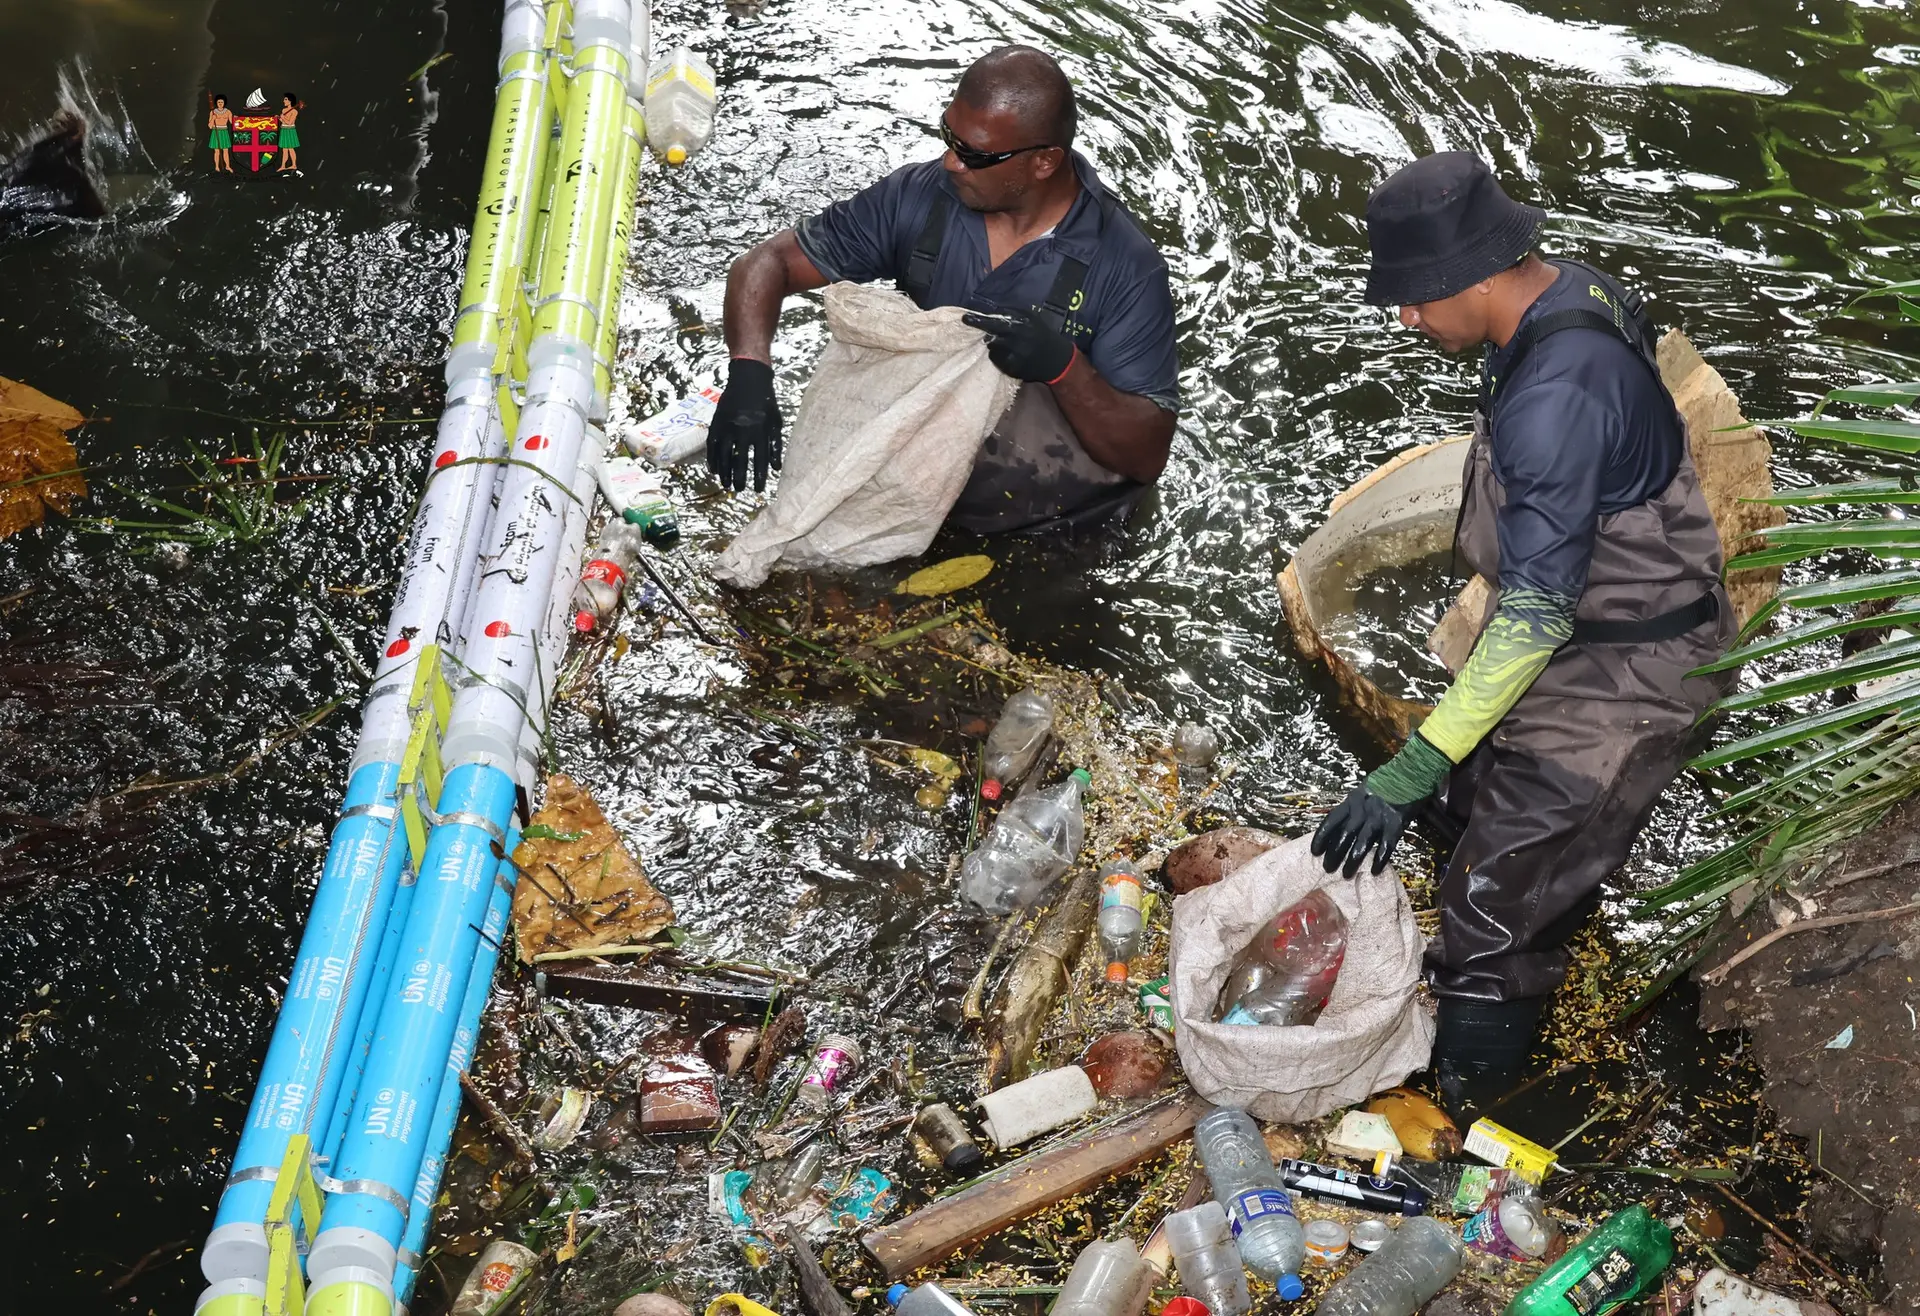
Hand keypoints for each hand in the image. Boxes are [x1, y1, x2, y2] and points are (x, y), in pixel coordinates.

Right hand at [708, 357, 782, 492]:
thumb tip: (776, 468)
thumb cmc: (766, 403)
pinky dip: (712, 459)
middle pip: (740, 461)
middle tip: (739, 489)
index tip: (758, 489)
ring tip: (726, 484)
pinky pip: (712, 445)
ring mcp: (728, 427)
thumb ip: (776, 446)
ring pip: (724, 455)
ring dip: (725, 472)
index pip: (760, 461)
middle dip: (739, 478)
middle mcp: (743, 432)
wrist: (748, 380)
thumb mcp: (776, 423)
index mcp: (760, 432)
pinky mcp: (716, 423)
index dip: (759, 477)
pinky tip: (714, 470)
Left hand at [961, 308, 1077, 384]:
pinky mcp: (1013, 369)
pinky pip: (997, 361)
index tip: (965, 318)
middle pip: (991, 336)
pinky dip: (998, 356)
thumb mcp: (1030, 318)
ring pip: (992, 349)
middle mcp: (1018, 340)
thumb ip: (1011, 313)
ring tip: (1007, 345)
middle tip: (977, 328)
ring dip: (994, 345)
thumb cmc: (1040, 334)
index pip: (995, 322)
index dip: (979, 320)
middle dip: (984, 332)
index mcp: (1021, 325)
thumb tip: (990, 311)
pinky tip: (1009, 355)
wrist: (1055, 359)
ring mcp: (1015, 357)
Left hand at [1310, 784, 1416, 878]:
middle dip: (1334, 854)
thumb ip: (1354, 806)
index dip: (1321, 837)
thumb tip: (1343, 823)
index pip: (1331, 821)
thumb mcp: (1365, 790)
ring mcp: (1379, 817)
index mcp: (1352, 801)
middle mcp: (1362, 810)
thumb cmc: (1387, 782)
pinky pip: (1385, 846)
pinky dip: (1379, 859)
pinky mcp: (1396, 824)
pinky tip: (1374, 871)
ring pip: (1361, 843)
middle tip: (1327, 869)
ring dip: (1352, 860)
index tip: (1315, 851)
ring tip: (1346, 875)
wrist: (1411, 773)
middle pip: (1344, 835)